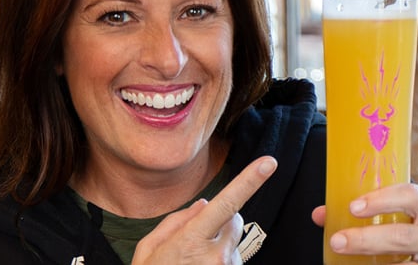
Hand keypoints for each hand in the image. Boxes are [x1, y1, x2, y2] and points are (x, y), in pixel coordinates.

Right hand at [131, 156, 277, 264]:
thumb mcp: (148, 249)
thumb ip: (175, 221)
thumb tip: (203, 205)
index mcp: (192, 240)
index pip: (227, 204)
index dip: (250, 181)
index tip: (269, 163)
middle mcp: (215, 256)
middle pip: (234, 220)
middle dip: (222, 222)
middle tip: (197, 239)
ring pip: (234, 244)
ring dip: (220, 247)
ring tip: (194, 264)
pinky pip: (232, 262)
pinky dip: (220, 263)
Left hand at [311, 183, 417, 264]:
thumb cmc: (412, 227)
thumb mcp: (397, 215)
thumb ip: (364, 210)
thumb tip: (320, 215)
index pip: (411, 195)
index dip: (382, 200)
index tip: (353, 207)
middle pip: (403, 236)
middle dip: (366, 239)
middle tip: (338, 240)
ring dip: (371, 260)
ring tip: (345, 255)